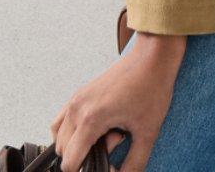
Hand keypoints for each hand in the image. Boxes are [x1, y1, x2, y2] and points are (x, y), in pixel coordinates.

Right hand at [50, 32, 186, 171]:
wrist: (154, 55)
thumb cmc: (152, 86)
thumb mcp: (148, 131)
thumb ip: (135, 162)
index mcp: (91, 119)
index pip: (70, 163)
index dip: (88, 169)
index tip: (108, 162)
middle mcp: (77, 109)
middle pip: (64, 152)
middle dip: (86, 154)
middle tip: (116, 138)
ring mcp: (76, 99)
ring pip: (60, 137)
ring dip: (78, 143)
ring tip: (108, 131)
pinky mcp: (80, 93)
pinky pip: (62, 121)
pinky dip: (72, 131)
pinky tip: (96, 126)